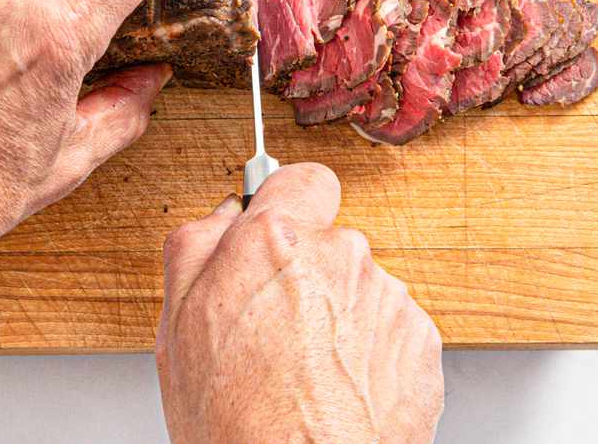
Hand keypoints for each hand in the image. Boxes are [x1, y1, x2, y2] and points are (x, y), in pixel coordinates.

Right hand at [156, 164, 444, 443]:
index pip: (302, 179)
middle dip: (308, 274)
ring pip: (360, 287)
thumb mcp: (176, 327)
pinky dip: (372, 353)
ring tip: (308, 372)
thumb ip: (196, 247)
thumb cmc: (238, 422)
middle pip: (329, 241)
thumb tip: (222, 216)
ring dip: (340, 316)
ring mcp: (386, 296)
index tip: (279, 230)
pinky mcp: (421, 340)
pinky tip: (341, 388)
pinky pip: (391, 328)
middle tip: (278, 330)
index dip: (289, 204)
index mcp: (275, 238)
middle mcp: (339, 255)